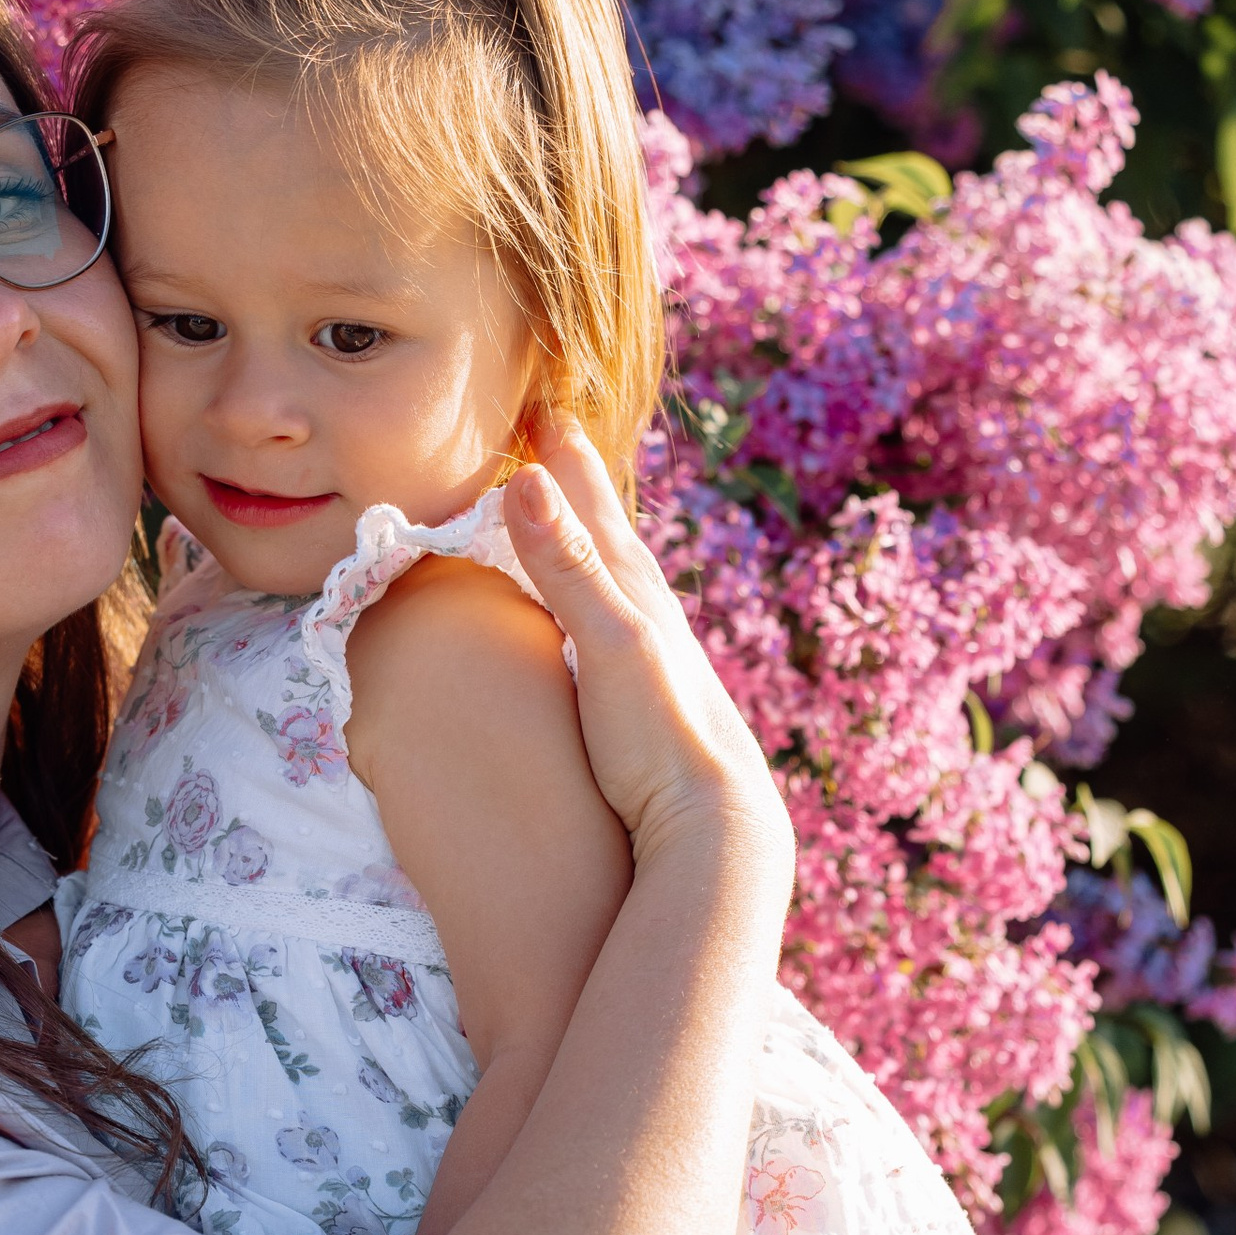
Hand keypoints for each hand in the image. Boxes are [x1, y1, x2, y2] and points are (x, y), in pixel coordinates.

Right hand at [502, 416, 793, 882]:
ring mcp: (659, 665)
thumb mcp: (609, 642)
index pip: (592, 510)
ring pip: (623, 584)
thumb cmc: (660, 736)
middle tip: (555, 435)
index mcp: (638, 597)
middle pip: (612, 535)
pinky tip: (608, 624)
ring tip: (579, 517)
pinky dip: (602, 608)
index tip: (538, 407)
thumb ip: (567, 566)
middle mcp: (655, 622)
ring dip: (594, 544)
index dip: (562, 460)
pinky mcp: (653, 710)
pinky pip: (621, 635)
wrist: (714, 827)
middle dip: (579, 485)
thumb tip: (521, 481)